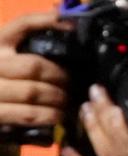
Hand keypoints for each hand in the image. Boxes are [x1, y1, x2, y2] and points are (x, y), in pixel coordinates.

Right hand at [0, 11, 70, 126]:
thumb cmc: (9, 90)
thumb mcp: (16, 65)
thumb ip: (33, 52)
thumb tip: (66, 34)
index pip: (21, 25)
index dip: (44, 21)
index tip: (69, 26)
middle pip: (33, 65)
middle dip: (59, 77)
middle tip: (71, 85)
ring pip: (33, 91)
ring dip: (58, 99)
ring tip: (67, 103)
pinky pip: (30, 114)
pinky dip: (50, 116)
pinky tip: (58, 117)